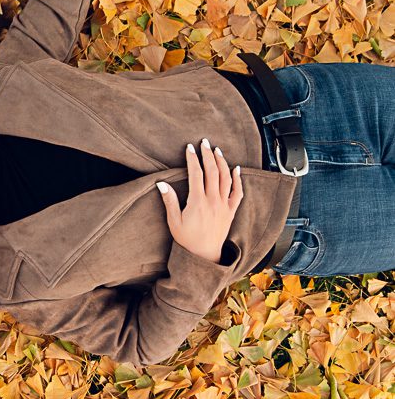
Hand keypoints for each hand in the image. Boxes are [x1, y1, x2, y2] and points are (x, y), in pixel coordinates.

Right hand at [156, 139, 243, 262]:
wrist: (204, 255)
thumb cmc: (186, 239)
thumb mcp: (174, 221)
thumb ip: (169, 201)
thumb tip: (162, 184)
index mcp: (198, 202)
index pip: (196, 174)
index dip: (192, 159)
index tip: (189, 148)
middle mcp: (213, 201)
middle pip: (212, 172)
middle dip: (207, 155)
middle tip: (204, 142)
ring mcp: (224, 205)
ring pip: (225, 178)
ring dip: (222, 162)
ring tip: (217, 151)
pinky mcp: (231, 211)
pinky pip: (237, 192)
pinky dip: (238, 180)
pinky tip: (236, 169)